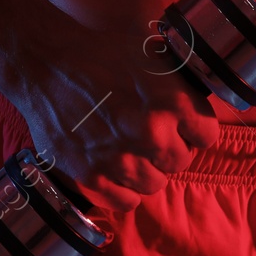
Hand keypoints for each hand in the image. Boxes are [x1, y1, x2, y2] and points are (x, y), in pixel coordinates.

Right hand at [4, 11, 220, 214]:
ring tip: (130, 149)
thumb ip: (182, 86)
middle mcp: (152, 134)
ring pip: (155, 184)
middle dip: (170, 148)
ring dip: (147, 169)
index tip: (182, 124)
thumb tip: (200, 104)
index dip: (194, 128)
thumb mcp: (155, 57)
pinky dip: (123, 189)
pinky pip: (126, 201)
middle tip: (150, 134)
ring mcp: (121, 159)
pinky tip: (115, 168)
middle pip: (181, 161)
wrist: (48, 63)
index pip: (207, 135)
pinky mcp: (91, 176)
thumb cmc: (102, 54)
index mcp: (174, 102)